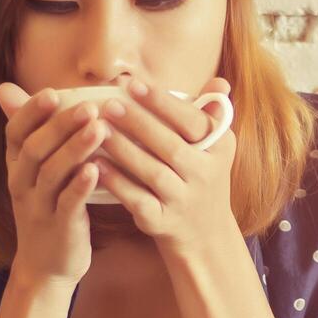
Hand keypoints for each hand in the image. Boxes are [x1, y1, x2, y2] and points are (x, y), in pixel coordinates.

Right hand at [0, 82, 108, 289]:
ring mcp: (39, 207)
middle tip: (89, 106)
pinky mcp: (60, 228)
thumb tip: (5, 88)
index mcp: (17, 167)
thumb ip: (30, 132)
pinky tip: (97, 170)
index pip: (15, 132)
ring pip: (52, 174)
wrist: (46, 267)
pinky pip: (68, 204)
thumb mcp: (34, 172)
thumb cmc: (48, 208)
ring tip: (99, 129)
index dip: (31, 112)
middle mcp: (22, 184)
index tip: (53, 92)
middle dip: (61, 125)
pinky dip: (81, 186)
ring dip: (76, 149)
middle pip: (35, 149)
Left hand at [92, 76, 238, 256]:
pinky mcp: (163, 222)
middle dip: (138, 123)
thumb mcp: (214, 148)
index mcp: (219, 149)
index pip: (192, 121)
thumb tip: (219, 83)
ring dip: (124, 150)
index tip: (132, 84)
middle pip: (170, 146)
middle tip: (109, 104)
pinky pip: (138, 200)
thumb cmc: (200, 177)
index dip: (162, 102)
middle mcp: (206, 175)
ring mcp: (184, 200)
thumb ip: (210, 114)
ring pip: (153, 172)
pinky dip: (117, 183)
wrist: (204, 234)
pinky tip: (97, 166)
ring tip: (99, 130)